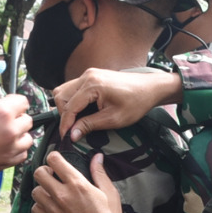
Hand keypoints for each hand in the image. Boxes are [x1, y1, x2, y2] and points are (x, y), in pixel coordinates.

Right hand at [0, 95, 33, 183]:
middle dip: (16, 119)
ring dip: (19, 136)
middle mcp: (10, 129)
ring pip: (27, 139)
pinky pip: (21, 155)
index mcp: (2, 111)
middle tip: (2, 122)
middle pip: (27, 120)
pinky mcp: (6, 163)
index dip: (14, 103)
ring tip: (4, 136)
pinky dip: (16, 151)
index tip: (9, 106)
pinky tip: (4, 148)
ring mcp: (10, 148)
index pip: (23, 102)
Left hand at [31, 151, 123, 212]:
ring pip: (35, 191)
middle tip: (52, 177)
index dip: (54, 158)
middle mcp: (62, 194)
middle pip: (39, 173)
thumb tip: (97, 157)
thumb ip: (99, 173)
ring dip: (42, 190)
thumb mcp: (109, 193)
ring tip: (51, 194)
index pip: (54, 160)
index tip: (57, 162)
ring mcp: (53, 209)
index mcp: (78, 184)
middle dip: (44, 172)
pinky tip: (50, 208)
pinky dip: (40, 207)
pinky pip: (35, 209)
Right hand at [53, 68, 181, 143]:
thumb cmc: (136, 103)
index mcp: (92, 85)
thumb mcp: (113, 119)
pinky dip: (73, 100)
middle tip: (73, 128)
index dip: (65, 124)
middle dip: (64, 113)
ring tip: (78, 120)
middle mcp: (87, 76)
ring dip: (67, 106)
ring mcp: (89, 74)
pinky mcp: (92, 76)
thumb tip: (71, 135)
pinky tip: (84, 111)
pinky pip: (74, 88)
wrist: (151, 88)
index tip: (65, 138)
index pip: (69, 107)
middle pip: (61, 95)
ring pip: (65, 90)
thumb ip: (89, 125)